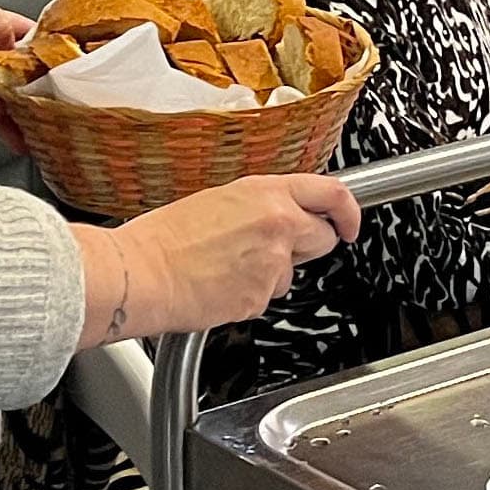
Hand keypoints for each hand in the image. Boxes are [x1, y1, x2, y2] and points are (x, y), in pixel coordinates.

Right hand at [72, 174, 365, 344]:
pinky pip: (266, 296)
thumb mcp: (220, 199)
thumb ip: (262, 205)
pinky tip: (220, 285)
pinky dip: (249, 295)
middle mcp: (278, 224)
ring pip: (292, 273)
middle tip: (273, 249)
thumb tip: (282, 214)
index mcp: (267, 192)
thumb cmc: (165, 236)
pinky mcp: (259, 297)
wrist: (140, 273)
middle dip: (306, 246)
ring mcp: (272, 263)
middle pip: (323, 238)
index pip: (332, 193)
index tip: (350, 223)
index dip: (348, 211)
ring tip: (228, 266)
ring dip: (271, 273)